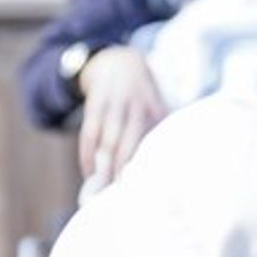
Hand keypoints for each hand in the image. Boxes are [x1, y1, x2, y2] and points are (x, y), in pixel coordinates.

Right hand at [74, 46, 166, 182]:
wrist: (118, 60)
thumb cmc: (142, 95)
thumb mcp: (157, 106)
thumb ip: (161, 131)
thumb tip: (170, 167)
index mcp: (155, 110)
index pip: (154, 141)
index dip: (150, 164)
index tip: (150, 188)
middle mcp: (136, 105)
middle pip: (129, 143)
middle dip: (124, 169)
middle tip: (121, 196)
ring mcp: (114, 103)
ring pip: (108, 139)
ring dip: (104, 166)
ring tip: (102, 191)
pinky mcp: (95, 102)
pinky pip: (89, 132)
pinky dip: (87, 154)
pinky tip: (88, 172)